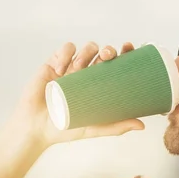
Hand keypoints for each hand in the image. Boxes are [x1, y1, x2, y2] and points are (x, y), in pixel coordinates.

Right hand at [3, 41, 144, 149]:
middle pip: (103, 53)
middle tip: (108, 56)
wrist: (37, 129)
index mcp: (100, 84)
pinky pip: (64, 50)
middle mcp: (88, 73)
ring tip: (79, 67)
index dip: (124, 53)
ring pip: (85, 48)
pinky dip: (65, 54)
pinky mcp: (54, 64)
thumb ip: (116, 126)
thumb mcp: (94, 128)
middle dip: (108, 50)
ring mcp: (71, 67)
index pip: (116, 64)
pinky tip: (62, 68)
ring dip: (87, 52)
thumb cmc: (66, 128)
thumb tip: (142, 126)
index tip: (129, 48)